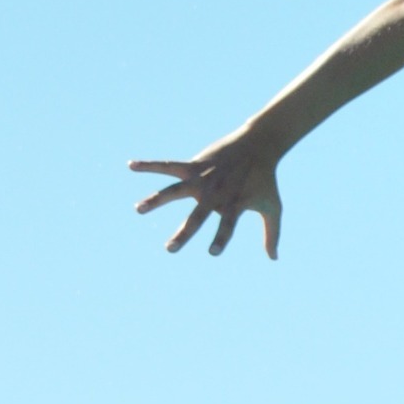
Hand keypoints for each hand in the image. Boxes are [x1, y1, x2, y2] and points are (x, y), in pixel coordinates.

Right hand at [129, 130, 282, 256]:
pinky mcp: (194, 165)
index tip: (213, 252)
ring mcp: (203, 179)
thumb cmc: (265, 179)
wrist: (259, 145)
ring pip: (175, 190)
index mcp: (234, 204)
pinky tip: (130, 165)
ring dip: (157, 200)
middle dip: (185, 232)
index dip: (222, 237)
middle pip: (198, 215)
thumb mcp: (272, 206)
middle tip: (170, 248)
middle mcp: (216, 193)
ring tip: (138, 209)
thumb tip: (273, 259)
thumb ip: (271, 233)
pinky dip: (149, 165)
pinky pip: (168, 165)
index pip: (228, 225)